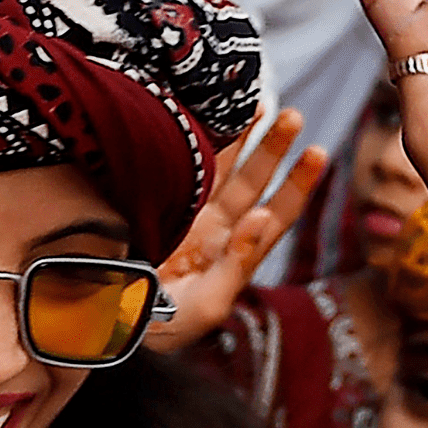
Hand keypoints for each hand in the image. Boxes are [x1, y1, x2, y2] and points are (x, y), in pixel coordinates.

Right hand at [145, 110, 327, 353]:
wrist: (110, 324)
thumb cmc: (167, 325)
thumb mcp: (210, 306)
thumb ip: (238, 264)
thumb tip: (262, 216)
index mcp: (236, 253)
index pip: (277, 213)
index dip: (298, 183)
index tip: (317, 151)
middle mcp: (217, 228)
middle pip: (254, 181)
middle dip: (274, 148)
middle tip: (293, 116)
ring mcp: (188, 214)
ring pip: (221, 168)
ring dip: (242, 137)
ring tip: (261, 102)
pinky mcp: (158, 203)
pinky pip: (184, 166)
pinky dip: (199, 142)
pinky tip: (208, 116)